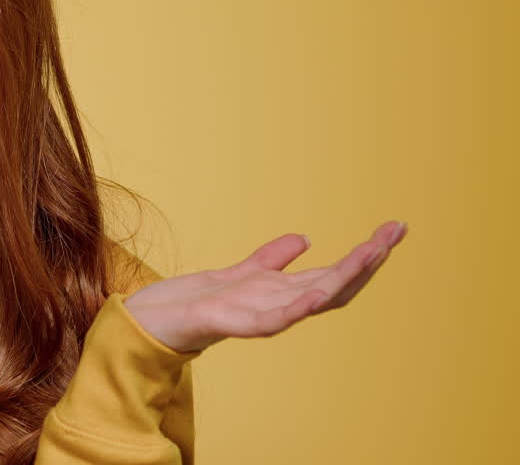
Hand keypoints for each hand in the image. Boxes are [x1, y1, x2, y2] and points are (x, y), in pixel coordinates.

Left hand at [123, 220, 408, 353]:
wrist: (157, 320)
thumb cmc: (197, 301)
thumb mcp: (241, 271)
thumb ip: (272, 258)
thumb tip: (305, 238)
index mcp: (284, 291)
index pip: (336, 273)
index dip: (366, 255)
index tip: (392, 229)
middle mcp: (280, 305)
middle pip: (336, 283)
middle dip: (368, 259)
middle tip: (396, 232)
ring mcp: (262, 316)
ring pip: (315, 299)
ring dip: (346, 277)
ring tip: (373, 252)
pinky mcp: (237, 324)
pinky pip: (275, 319)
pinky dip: (298, 307)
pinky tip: (319, 292)